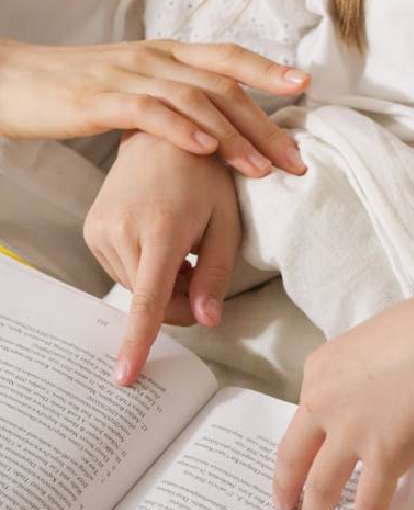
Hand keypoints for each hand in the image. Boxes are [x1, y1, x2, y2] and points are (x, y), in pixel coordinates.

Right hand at [0, 38, 308, 177]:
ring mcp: (127, 76)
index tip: (305, 86)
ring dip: (232, 135)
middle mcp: (154, 58)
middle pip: (223, 84)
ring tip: (261, 168)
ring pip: (193, 99)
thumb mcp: (132, 85)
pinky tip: (204, 149)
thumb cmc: (74, 89)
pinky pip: (148, 111)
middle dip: (264, 123)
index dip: (267, 69)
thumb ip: (172, 97)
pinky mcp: (98, 100)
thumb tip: (212, 124)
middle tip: (295, 158)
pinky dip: (180, 129)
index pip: (227, 56)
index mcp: (165, 53)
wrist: (13, 80)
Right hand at [83, 133, 242, 384]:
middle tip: (200, 263)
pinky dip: (143, 266)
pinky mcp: (91, 228)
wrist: (163, 133)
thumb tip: (206, 320)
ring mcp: (101, 229)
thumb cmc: (205, 174)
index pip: (148, 301)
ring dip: (161, 281)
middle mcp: (123, 230)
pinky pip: (121, 269)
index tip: (126, 376)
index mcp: (162, 229)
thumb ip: (216, 273)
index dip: (138, 343)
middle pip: (150, 299)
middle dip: (179, 297)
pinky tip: (159, 236)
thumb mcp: (226, 221)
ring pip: (135, 287)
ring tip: (181, 242)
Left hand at [272, 286, 413, 509]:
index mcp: (318, 370)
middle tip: (285, 506)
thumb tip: (367, 406)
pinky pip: (369, 501)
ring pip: (321, 485)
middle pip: (295, 456)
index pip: (302, 417)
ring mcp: (350, 434)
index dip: (299, 444)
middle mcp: (322, 403)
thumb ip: (356, 379)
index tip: (296, 461)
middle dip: (287, 486)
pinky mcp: (384, 457)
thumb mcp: (369, 345)